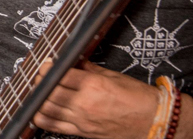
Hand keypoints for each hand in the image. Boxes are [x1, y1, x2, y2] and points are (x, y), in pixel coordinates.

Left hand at [33, 59, 158, 138]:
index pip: (59, 74)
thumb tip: (74, 61)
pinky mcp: (83, 132)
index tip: (46, 63)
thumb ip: (89, 69)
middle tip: (40, 75)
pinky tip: (39, 111)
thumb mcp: (114, 76)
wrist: (155, 122)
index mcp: (94, 86)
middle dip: (40, 81)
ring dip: (38, 98)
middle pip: (49, 91)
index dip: (48, 67)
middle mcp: (85, 104)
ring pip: (47, 109)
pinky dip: (42, 118)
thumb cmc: (139, 99)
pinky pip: (54, 127)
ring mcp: (82, 120)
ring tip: (39, 90)